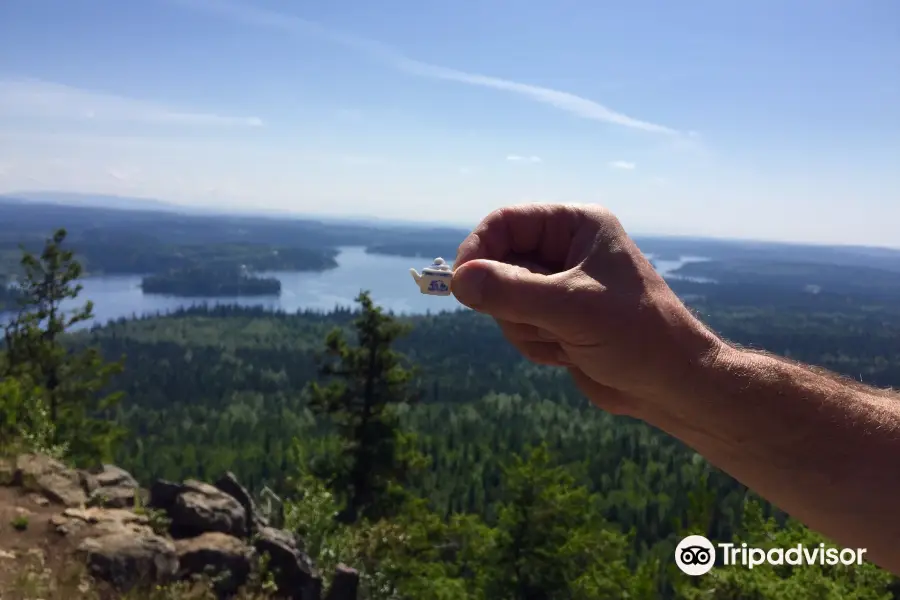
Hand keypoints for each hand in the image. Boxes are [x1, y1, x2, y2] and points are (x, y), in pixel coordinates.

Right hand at [451, 203, 723, 417]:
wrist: (670, 385)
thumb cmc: (635, 335)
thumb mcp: (570, 308)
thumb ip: (510, 291)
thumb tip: (457, 279)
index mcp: (576, 225)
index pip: (506, 222)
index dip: (478, 249)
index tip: (460, 282)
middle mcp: (565, 249)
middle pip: (498, 264)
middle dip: (512, 302)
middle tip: (541, 322)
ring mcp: (558, 285)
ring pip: (502, 300)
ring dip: (525, 328)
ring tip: (565, 340)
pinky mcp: (555, 318)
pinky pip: (515, 325)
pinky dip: (534, 344)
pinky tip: (568, 353)